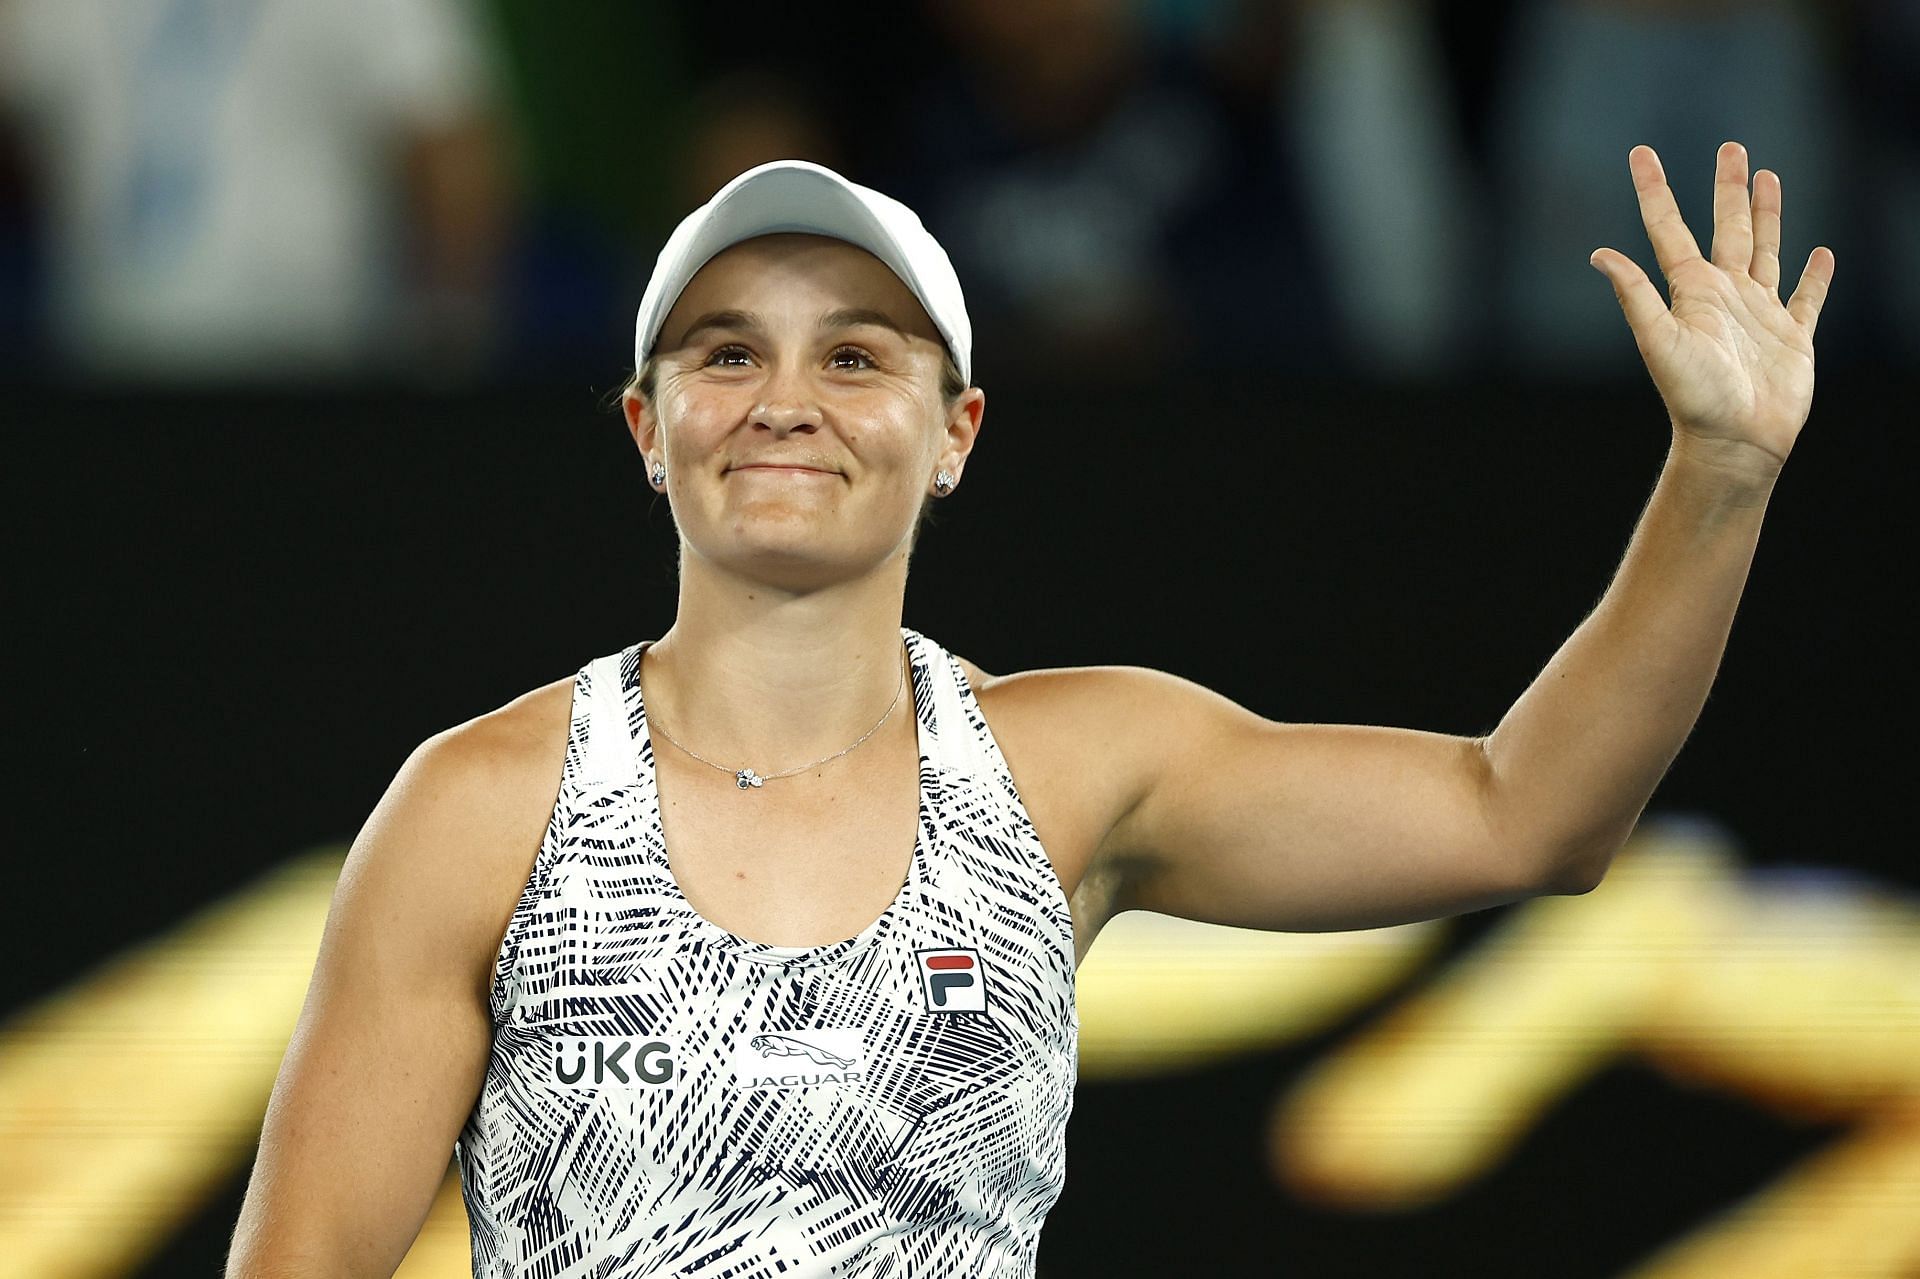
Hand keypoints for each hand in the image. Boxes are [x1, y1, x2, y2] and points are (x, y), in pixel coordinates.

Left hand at [1589, 141, 1834, 482]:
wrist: (1734, 443)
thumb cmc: (1694, 396)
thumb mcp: (1659, 340)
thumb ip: (1635, 295)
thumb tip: (1599, 255)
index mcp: (1691, 291)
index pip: (1668, 228)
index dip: (1655, 189)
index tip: (1640, 152)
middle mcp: (1724, 295)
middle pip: (1728, 226)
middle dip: (1729, 187)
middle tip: (1731, 147)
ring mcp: (1760, 314)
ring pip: (1766, 249)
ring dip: (1768, 215)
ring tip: (1769, 177)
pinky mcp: (1793, 337)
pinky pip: (1807, 298)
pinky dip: (1815, 276)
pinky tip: (1821, 254)